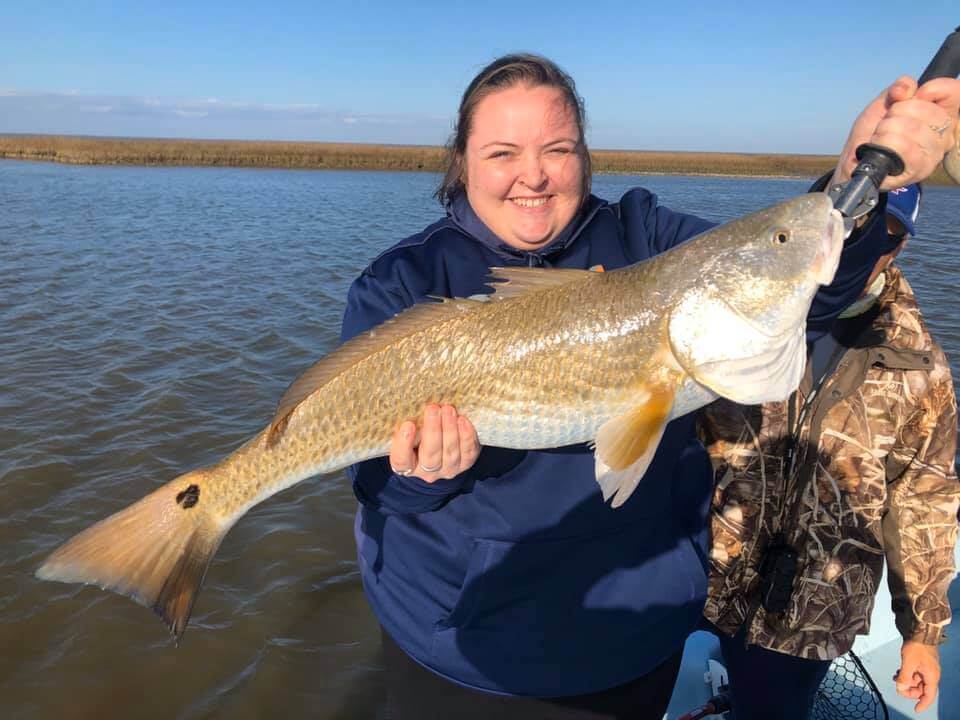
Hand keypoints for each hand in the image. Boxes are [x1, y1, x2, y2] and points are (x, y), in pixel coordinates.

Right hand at [389, 403, 480, 482]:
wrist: (440, 445)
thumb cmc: (418, 435)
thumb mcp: (408, 431)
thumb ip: (407, 424)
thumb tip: (409, 405)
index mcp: (407, 466)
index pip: (401, 461)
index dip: (403, 444)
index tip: (408, 425)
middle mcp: (426, 472)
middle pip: (430, 456)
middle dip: (432, 431)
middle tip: (432, 409)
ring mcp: (447, 470)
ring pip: (450, 454)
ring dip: (450, 430)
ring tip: (448, 410)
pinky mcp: (465, 464)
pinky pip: (468, 453)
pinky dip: (466, 437)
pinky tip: (463, 420)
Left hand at [832, 76, 959, 189]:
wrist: (855, 158)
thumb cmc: (874, 131)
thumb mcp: (885, 102)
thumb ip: (899, 88)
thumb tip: (903, 90)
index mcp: (943, 115)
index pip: (954, 91)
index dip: (931, 88)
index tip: (907, 98)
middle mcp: (944, 136)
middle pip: (929, 111)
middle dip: (898, 111)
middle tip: (887, 122)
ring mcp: (933, 155)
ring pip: (914, 129)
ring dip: (887, 129)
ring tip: (881, 136)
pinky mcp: (918, 170)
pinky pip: (905, 148)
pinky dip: (884, 143)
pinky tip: (878, 147)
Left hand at [894, 640, 940, 712]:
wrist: (920, 631)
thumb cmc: (917, 646)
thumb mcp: (908, 663)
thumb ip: (904, 677)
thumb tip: (901, 688)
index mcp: (931, 676)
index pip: (928, 695)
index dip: (922, 703)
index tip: (916, 709)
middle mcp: (931, 674)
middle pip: (921, 689)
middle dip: (909, 689)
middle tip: (898, 686)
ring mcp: (927, 668)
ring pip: (917, 681)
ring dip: (906, 681)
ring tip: (896, 677)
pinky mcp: (922, 663)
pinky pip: (915, 673)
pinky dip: (907, 675)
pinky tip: (899, 672)